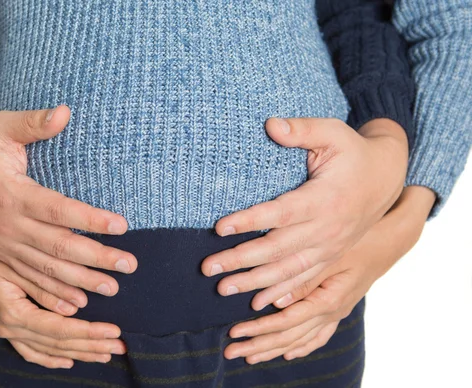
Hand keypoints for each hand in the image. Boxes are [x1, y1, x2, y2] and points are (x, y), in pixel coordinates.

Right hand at [0, 105, 137, 306]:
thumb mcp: (1, 127)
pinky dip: (54, 294)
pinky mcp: (4, 255)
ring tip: (114, 287)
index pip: (58, 210)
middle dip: (96, 258)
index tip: (122, 225)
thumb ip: (32, 122)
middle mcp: (9, 225)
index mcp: (13, 194)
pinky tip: (78, 303)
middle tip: (130, 264)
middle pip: (59, 247)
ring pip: (48, 269)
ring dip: (82, 281)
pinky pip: (31, 279)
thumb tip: (65, 111)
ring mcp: (5, 245)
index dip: (90, 219)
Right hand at [0, 200, 126, 368]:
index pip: (60, 330)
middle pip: (59, 344)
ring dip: (79, 352)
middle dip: (92, 345)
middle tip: (121, 346)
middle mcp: (10, 329)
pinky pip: (33, 351)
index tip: (115, 331)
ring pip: (49, 350)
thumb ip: (44, 286)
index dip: (89, 332)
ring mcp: (7, 332)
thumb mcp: (17, 265)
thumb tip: (76, 306)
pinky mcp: (7, 329)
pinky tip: (69, 361)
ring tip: (105, 354)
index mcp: (13, 314)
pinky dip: (52, 357)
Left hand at [201, 118, 408, 309]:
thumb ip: (302, 129)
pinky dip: (281, 293)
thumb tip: (270, 124)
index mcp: (324, 198)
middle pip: (278, 249)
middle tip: (208, 268)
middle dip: (241, 259)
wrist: (385, 178)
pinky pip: (304, 280)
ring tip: (223, 288)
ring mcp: (330, 247)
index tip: (219, 227)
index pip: (281, 213)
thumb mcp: (333, 133)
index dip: (250, 221)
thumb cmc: (353, 152)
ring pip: (288, 271)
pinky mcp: (330, 256)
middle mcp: (327, 229)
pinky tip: (258, 304)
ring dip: (254, 282)